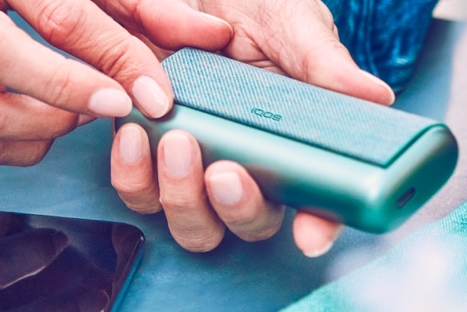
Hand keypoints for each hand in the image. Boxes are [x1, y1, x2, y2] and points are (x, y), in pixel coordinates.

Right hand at [0, 0, 229, 164]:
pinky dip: (20, 146)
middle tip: (114, 106)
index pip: (60, 15)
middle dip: (68, 95)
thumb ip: (144, 8)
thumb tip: (211, 38)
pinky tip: (47, 125)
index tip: (155, 97)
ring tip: (78, 113)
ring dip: (44, 127)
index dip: (114, 60)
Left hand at [107, 0, 394, 255]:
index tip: (310, 234)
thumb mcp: (292, 28)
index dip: (316, 226)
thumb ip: (323, 63)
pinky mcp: (149, 151)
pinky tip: (134, 133)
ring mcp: (195, 164)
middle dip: (236, 208)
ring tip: (175, 140)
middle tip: (225, 171)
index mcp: (291, 146)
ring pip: (189, 218)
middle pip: (245, 222)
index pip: (314, 203)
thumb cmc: (254, 11)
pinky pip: (137, 187)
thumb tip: (374, 96)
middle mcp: (246, 165)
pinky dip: (131, 171)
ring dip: (180, 194)